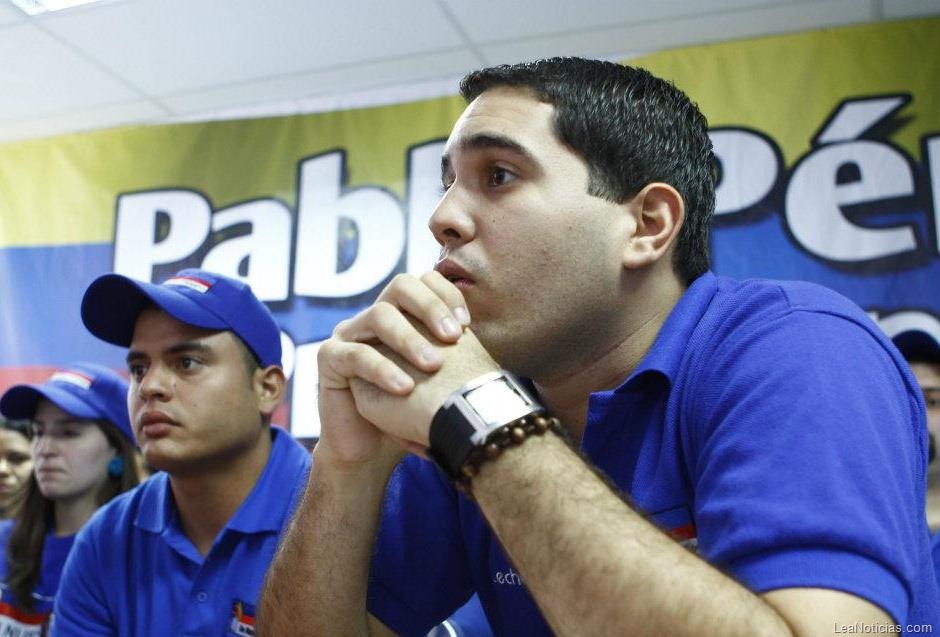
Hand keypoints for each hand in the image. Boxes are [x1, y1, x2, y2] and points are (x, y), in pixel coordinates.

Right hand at [316, 272, 470, 466]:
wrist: (375, 451)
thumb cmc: (412, 414)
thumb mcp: (440, 382)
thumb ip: (457, 358)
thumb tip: (496, 350)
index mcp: (402, 315)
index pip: (425, 282)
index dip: (447, 296)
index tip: (467, 325)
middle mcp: (375, 317)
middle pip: (401, 286)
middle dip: (430, 306)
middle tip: (452, 337)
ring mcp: (349, 334)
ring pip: (379, 315)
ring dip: (409, 338)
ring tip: (432, 365)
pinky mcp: (329, 358)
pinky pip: (355, 354)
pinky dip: (382, 369)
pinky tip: (404, 387)